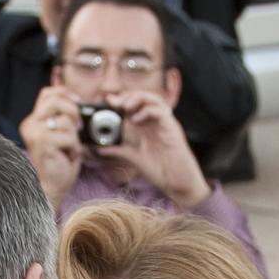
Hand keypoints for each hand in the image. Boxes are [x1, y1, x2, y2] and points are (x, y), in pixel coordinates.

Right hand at [19, 85, 82, 211]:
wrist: (52, 188)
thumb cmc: (59, 163)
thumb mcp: (63, 134)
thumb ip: (65, 117)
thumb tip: (78, 101)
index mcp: (33, 121)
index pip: (48, 93)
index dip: (65, 93)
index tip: (78, 102)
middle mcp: (30, 124)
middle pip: (56, 101)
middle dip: (73, 111)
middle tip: (78, 128)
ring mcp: (35, 133)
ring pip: (65, 120)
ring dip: (74, 137)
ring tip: (68, 150)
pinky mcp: (43, 143)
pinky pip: (69, 137)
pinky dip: (74, 148)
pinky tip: (67, 157)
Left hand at [97, 89, 209, 208]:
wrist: (178, 183)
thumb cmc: (162, 172)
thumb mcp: (135, 160)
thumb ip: (120, 151)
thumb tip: (100, 148)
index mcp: (148, 128)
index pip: (135, 107)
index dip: (122, 101)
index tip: (108, 101)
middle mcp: (157, 122)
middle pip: (145, 98)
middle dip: (128, 96)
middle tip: (114, 102)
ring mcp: (165, 124)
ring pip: (154, 99)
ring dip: (138, 98)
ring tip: (125, 106)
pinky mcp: (172, 128)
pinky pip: (160, 111)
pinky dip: (146, 111)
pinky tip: (135, 120)